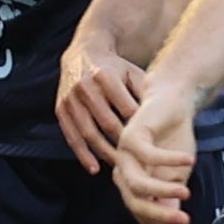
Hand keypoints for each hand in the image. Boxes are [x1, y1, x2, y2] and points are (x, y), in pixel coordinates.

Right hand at [57, 45, 148, 173]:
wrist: (83, 53)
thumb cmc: (117, 69)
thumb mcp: (133, 73)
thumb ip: (146, 94)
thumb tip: (162, 120)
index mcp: (107, 77)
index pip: (126, 109)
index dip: (139, 129)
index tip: (151, 146)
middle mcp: (86, 87)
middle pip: (107, 123)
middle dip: (123, 144)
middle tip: (139, 163)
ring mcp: (71, 99)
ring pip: (88, 133)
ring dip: (103, 153)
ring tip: (119, 169)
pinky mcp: (60, 108)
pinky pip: (71, 136)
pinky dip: (82, 154)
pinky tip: (94, 169)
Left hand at [115, 82, 200, 223]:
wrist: (173, 102)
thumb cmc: (174, 139)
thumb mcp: (176, 174)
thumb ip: (171, 196)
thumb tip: (174, 223)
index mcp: (131, 184)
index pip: (141, 214)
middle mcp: (122, 172)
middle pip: (136, 203)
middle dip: (160, 215)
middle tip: (184, 222)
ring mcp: (124, 154)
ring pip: (138, 184)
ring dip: (163, 190)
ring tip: (187, 192)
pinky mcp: (131, 135)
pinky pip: (149, 155)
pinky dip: (171, 161)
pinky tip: (190, 161)